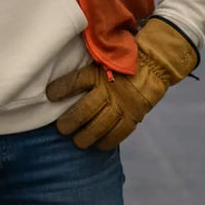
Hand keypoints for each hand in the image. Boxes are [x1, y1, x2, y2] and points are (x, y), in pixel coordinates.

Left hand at [46, 17, 198, 149]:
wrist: (154, 64)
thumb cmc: (124, 61)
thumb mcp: (105, 59)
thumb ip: (89, 69)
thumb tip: (65, 80)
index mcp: (99, 72)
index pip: (76, 81)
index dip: (61, 88)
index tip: (49, 95)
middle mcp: (108, 89)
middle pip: (85, 109)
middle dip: (71, 121)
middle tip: (62, 129)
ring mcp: (122, 104)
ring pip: (100, 125)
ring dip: (86, 136)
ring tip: (78, 142)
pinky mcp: (134, 115)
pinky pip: (119, 132)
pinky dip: (108, 141)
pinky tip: (99, 146)